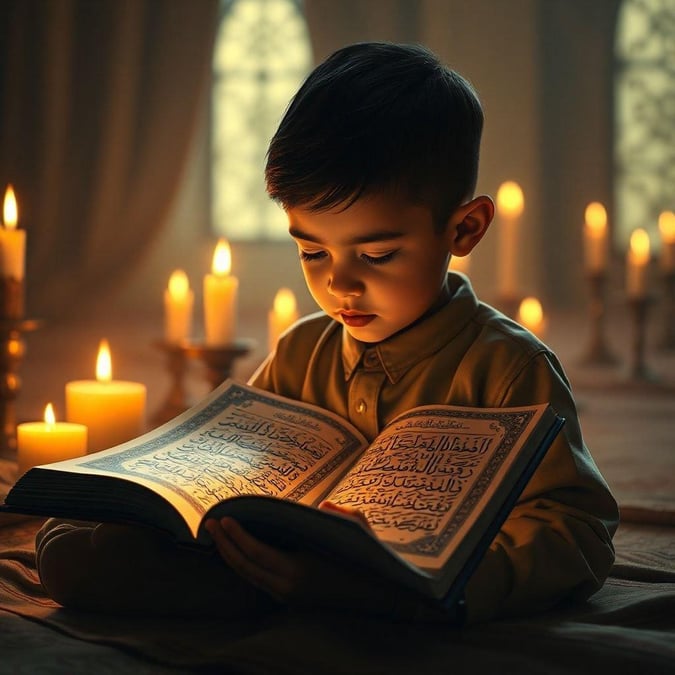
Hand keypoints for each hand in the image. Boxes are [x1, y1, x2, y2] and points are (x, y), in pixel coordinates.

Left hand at [204, 502, 396, 612]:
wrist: (376, 596)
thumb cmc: (367, 559)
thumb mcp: (360, 530)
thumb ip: (340, 514)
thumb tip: (322, 504)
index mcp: (301, 569)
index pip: (257, 553)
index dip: (237, 536)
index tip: (224, 518)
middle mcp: (288, 587)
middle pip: (244, 567)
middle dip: (224, 545)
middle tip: (209, 523)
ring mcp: (287, 596)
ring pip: (248, 576)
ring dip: (229, 555)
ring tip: (216, 534)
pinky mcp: (288, 598)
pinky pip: (257, 579)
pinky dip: (242, 563)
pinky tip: (236, 549)